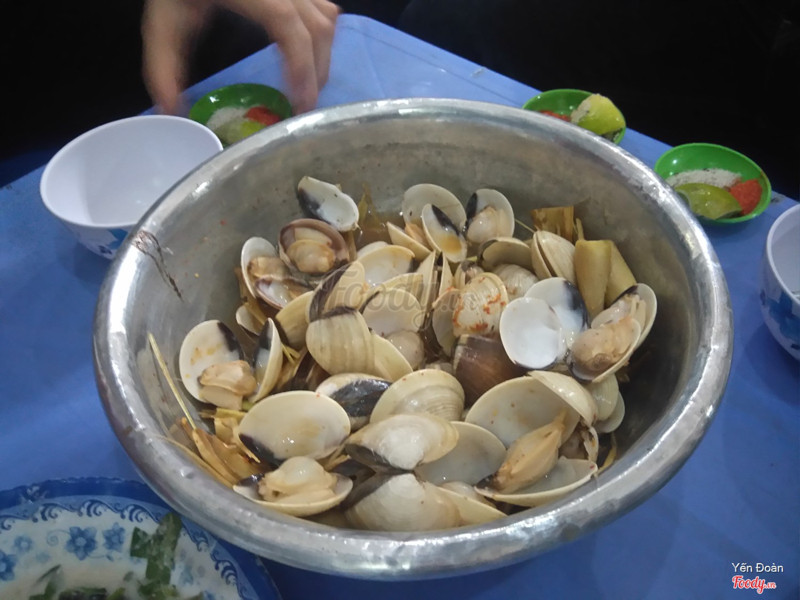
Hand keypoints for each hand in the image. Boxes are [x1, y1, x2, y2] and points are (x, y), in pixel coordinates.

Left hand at [142, 0, 338, 114]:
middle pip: (316, 27)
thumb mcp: (163, 19)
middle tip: (302, 108)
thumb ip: (163, 64)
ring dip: (321, 57)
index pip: (287, 23)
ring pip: (326, 19)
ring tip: (306, 89)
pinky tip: (307, 59)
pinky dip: (321, 38)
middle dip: (315, 72)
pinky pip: (323, 8)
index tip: (296, 100)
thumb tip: (169, 109)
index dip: (298, 64)